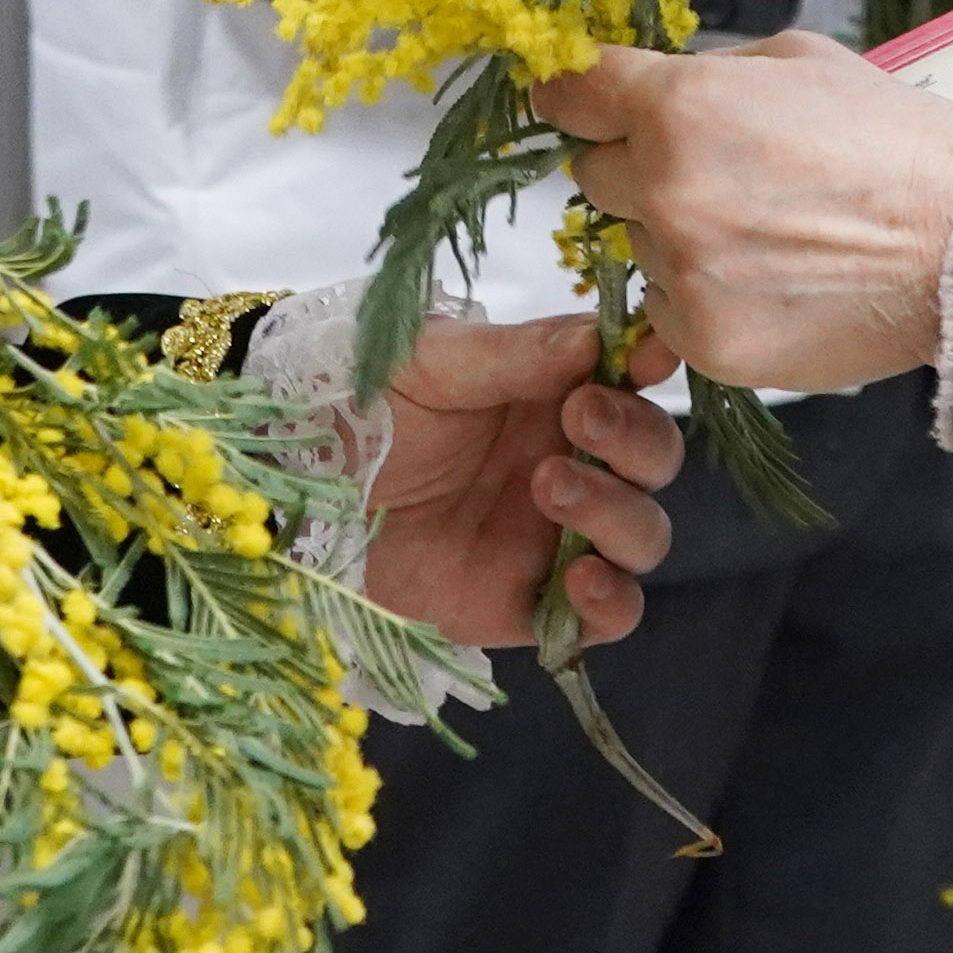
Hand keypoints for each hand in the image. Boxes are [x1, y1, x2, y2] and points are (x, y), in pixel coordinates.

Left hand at [357, 315, 691, 649]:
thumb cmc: (361, 410)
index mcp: (554, 392)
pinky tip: (579, 577)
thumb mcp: (430, 363)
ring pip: (643, 533)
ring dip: (617, 510)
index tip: (647, 356)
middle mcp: (571, 462)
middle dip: (634, 438)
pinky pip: (608, 616)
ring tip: (548, 486)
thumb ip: (515, 355)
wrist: (298, 497)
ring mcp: (558, 537)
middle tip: (579, 420)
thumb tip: (599, 335)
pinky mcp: (533, 604)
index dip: (653, 366)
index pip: (633, 378)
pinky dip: (612, 601)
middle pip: (655, 457)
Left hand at [545, 35, 952, 394]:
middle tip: (712, 170)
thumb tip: (651, 83)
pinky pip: (666, 307)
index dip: (574, 92)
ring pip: (635, 243)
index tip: (579, 99)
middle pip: (593, 173)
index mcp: (678, 107)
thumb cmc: (893, 143)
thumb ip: (707, 73)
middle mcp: (664, 190)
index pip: (569, 93)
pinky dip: (701, 294)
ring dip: (674, 233)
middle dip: (637, 165)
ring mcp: (682, 272)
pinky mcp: (704, 340)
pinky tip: (767, 278)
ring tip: (761, 230)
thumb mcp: (796, 62)